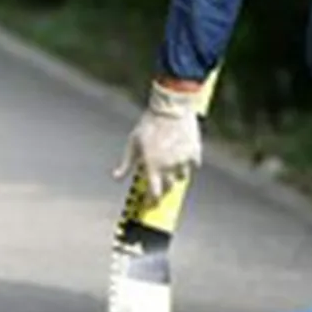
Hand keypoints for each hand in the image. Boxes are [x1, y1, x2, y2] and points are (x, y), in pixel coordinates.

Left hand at [112, 80, 204, 202]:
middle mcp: (169, 167)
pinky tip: (181, 157)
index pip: (154, 192)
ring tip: (170, 167)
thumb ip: (126, 163)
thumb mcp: (133, 143)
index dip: (152, 200)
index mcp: (152, 166)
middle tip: (160, 184)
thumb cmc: (148, 124)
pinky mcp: (195, 152)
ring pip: (182, 177)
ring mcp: (183, 160)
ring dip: (176, 176)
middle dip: (164, 188)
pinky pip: (194, 165)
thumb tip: (116, 177)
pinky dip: (188, 164)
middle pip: (169, 187)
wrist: (171, 108)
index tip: (151, 203)